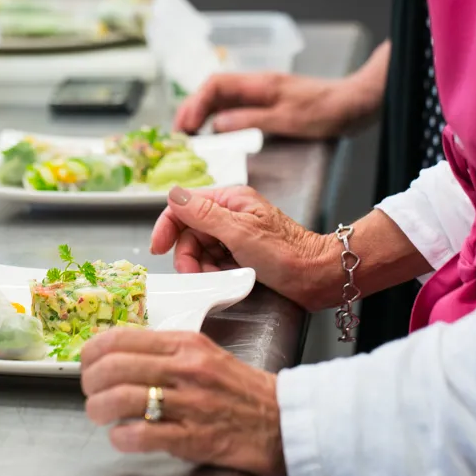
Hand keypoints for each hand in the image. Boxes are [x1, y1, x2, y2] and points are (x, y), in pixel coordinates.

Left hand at [81, 328, 286, 475]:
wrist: (281, 420)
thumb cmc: (240, 388)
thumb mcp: (205, 354)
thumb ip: (166, 352)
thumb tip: (120, 356)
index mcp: (186, 344)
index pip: (121, 338)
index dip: (91, 351)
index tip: (86, 362)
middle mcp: (185, 369)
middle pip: (113, 367)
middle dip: (89, 382)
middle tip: (91, 391)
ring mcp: (188, 404)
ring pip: (119, 399)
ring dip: (97, 409)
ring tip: (100, 414)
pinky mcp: (191, 438)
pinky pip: (139, 435)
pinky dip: (120, 437)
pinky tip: (122, 436)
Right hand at [150, 186, 333, 310]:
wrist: (317, 277)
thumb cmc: (287, 253)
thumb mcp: (240, 232)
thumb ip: (204, 214)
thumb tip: (173, 194)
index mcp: (230, 200)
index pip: (184, 205)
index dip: (167, 226)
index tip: (158, 247)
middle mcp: (231, 214)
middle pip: (190, 232)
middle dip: (188, 255)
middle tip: (195, 274)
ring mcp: (236, 235)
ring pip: (200, 251)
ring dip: (202, 267)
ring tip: (218, 278)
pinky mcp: (242, 255)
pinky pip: (215, 263)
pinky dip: (215, 274)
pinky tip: (228, 280)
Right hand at [173, 72, 367, 137]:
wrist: (356, 103)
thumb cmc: (327, 110)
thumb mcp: (288, 119)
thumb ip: (251, 121)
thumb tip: (217, 125)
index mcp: (259, 84)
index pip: (215, 86)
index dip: (195, 104)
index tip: (185, 128)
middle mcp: (257, 86)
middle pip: (213, 92)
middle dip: (192, 110)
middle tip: (180, 135)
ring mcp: (263, 95)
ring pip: (223, 101)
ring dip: (204, 116)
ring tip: (191, 137)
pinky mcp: (270, 106)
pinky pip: (237, 110)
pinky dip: (221, 121)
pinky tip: (218, 135)